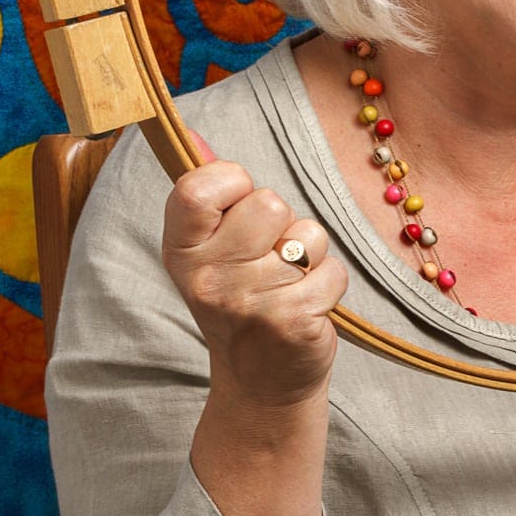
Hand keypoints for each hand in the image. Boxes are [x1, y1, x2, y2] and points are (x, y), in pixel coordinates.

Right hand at [162, 133, 347, 408]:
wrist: (260, 381)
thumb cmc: (240, 298)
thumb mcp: (208, 249)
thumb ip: (205, 193)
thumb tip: (192, 133)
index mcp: (181, 249)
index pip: (202, 184)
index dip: (234, 184)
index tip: (237, 211)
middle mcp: (206, 276)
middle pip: (269, 203)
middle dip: (281, 225)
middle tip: (267, 261)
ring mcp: (248, 302)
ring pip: (308, 234)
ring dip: (309, 257)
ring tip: (287, 286)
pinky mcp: (291, 321)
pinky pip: (334, 269)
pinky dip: (330, 285)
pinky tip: (307, 308)